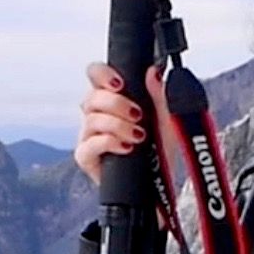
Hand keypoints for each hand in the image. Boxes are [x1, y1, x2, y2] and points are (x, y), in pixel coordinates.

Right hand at [72, 60, 173, 186]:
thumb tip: (153, 71)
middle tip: (138, 115)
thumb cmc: (160, 149)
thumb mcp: (166, 119)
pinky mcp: (86, 158)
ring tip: (139, 136)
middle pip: (91, 97)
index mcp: (112, 99)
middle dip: (116, 103)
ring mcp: (89, 136)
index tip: (120, 83)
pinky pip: (88, 145)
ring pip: (91, 120)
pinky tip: (126, 148)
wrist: (160, 183)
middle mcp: (98, 115)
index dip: (102, 74)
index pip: (96, 75)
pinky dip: (108, 143)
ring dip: (118, 125)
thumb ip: (159, 94)